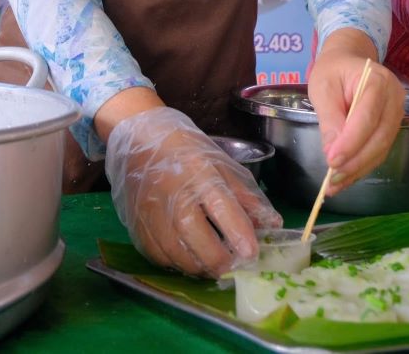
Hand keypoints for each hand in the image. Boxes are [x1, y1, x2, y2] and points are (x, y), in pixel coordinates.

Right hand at [104, 107, 281, 277]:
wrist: (139, 140)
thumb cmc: (187, 151)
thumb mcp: (221, 164)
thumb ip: (246, 195)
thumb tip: (272, 224)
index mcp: (200, 173)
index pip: (223, 208)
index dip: (240, 235)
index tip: (252, 254)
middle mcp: (174, 195)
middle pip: (198, 239)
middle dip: (221, 261)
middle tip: (234, 266)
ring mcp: (152, 212)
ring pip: (178, 255)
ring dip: (201, 268)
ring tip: (215, 266)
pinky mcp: (137, 226)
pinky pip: (159, 257)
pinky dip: (178, 264)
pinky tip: (190, 259)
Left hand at [306, 29, 404, 195]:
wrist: (349, 60)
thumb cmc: (333, 71)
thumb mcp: (323, 88)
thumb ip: (329, 119)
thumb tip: (333, 154)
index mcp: (377, 80)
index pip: (367, 117)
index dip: (351, 142)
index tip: (332, 161)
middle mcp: (394, 97)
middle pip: (379, 137)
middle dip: (355, 161)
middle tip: (332, 180)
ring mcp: (397, 112)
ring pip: (382, 148)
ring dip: (359, 169)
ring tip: (335, 184)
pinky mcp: (392, 126)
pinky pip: (380, 150)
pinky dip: (362, 166)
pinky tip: (345, 177)